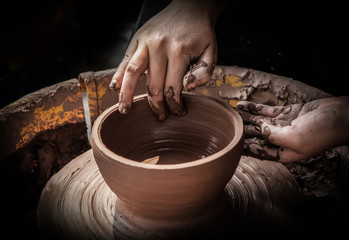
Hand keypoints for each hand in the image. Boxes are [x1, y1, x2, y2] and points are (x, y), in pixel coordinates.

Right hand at [109, 0, 225, 118]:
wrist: (190, 7)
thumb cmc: (200, 33)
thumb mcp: (211, 51)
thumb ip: (204, 72)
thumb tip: (188, 88)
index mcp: (178, 52)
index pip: (173, 88)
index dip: (175, 104)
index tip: (178, 112)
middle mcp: (158, 47)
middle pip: (153, 86)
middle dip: (156, 105)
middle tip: (160, 116)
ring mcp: (145, 42)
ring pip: (132, 73)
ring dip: (126, 95)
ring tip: (124, 110)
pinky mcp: (137, 39)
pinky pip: (125, 60)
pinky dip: (117, 75)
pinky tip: (114, 88)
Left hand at [237, 96, 348, 161]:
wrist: (341, 115)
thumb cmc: (322, 132)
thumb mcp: (294, 138)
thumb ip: (273, 136)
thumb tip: (259, 130)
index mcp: (284, 153)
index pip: (260, 152)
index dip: (245, 149)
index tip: (231, 145)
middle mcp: (282, 140)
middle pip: (256, 137)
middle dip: (242, 133)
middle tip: (226, 129)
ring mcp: (283, 125)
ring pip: (258, 122)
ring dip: (244, 119)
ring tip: (229, 116)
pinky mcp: (286, 112)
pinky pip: (265, 111)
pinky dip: (253, 108)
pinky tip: (240, 105)